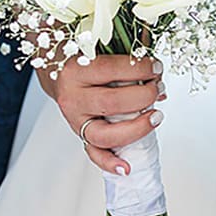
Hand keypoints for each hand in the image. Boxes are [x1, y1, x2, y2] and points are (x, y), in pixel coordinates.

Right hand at [47, 54, 163, 174]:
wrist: (57, 73)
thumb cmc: (81, 58)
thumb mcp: (98, 47)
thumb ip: (125, 51)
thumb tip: (156, 65)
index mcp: (75, 70)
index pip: (113, 69)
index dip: (141, 68)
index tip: (156, 66)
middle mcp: (72, 98)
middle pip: (113, 103)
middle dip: (144, 96)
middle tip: (158, 88)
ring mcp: (75, 120)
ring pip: (105, 134)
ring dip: (136, 129)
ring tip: (156, 117)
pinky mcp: (80, 135)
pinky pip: (94, 153)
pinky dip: (110, 162)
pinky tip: (127, 167)